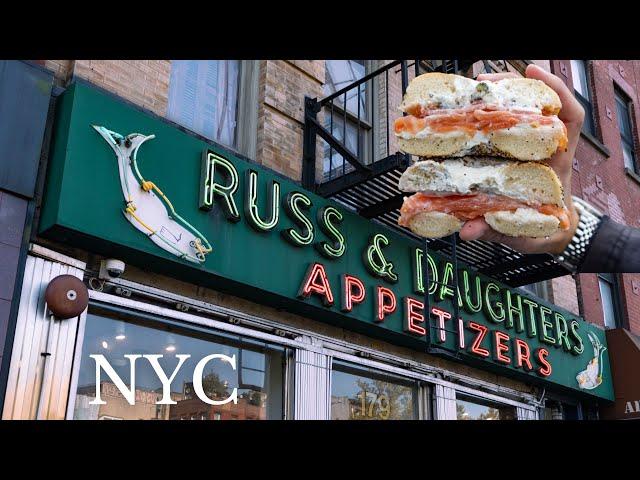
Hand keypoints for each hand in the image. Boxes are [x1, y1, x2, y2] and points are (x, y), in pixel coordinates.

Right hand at [458, 64, 582, 254]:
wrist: (553, 233)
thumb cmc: (544, 230)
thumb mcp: (523, 234)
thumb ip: (497, 230)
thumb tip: (468, 231)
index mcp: (555, 163)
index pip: (569, 118)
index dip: (556, 92)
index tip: (533, 72)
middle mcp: (543, 151)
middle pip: (537, 107)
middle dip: (513, 88)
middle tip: (483, 82)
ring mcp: (528, 151)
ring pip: (520, 114)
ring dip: (498, 96)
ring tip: (473, 88)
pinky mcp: (512, 157)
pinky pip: (503, 130)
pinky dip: (490, 114)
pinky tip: (472, 106)